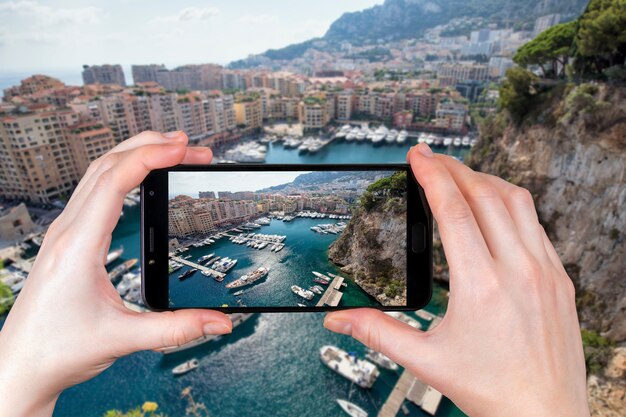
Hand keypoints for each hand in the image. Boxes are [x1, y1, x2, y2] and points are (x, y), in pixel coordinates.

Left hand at [0, 131, 232, 416]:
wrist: (20, 365)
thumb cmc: (56, 349)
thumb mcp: (123, 338)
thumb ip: (177, 329)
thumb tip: (219, 321)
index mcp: (78, 244)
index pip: (115, 180)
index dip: (152, 157)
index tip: (183, 148)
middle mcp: (69, 231)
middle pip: (107, 165)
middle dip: (150, 146)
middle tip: (188, 145)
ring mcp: (66, 233)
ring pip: (98, 173)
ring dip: (134, 154)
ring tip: (170, 151)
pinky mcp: (69, 240)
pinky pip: (95, 190)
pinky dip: (122, 173)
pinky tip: (139, 178)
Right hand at [324, 143, 588, 416]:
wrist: (544, 415)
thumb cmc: (490, 390)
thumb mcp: (425, 361)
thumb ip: (377, 333)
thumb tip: (338, 320)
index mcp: (481, 286)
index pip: (453, 211)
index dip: (431, 175)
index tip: (418, 156)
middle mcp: (518, 271)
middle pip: (484, 195)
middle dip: (454, 169)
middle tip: (432, 160)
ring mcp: (545, 272)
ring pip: (517, 202)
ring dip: (486, 181)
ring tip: (462, 176)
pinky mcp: (560, 279)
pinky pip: (537, 225)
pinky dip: (512, 205)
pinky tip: (496, 210)